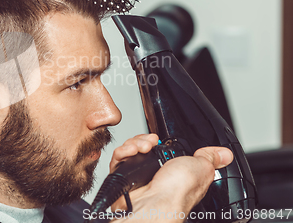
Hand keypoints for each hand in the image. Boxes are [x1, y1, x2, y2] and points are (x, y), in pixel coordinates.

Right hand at [111, 144, 233, 221]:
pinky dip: (123, 152)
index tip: (160, 139)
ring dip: (134, 144)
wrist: (153, 204)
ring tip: (141, 148)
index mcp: (173, 173)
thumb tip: (225, 154)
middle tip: (150, 142)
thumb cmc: (176, 193)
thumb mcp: (201, 168)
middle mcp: (154, 174)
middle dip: (145, 140)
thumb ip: (210, 158)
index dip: (159, 141)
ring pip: (130, 150)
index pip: (161, 149)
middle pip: (144, 146)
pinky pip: (118, 158)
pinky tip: (131, 153)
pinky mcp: (123, 178)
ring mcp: (138, 176)